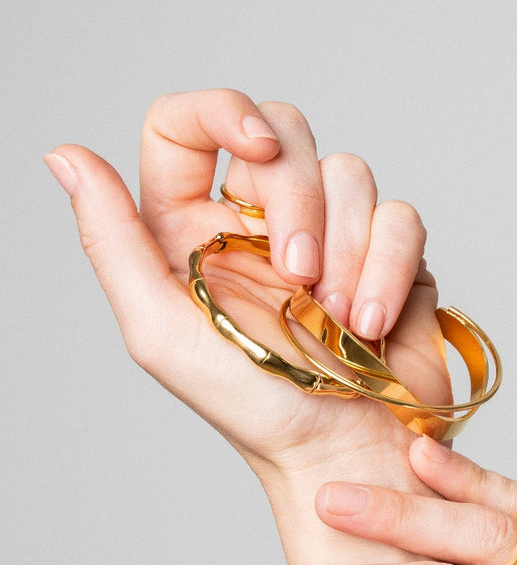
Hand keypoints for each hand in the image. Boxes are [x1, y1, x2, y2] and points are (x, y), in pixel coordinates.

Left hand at [45, 89, 449, 479]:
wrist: (338, 452)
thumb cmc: (251, 408)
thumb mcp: (162, 333)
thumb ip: (112, 241)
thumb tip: (66, 156)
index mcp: (197, 229)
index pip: (190, 125)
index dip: (224, 111)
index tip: (257, 150)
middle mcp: (264, 220)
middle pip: (288, 133)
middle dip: (302, 200)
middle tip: (299, 279)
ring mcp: (333, 234)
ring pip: (353, 174)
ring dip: (349, 252)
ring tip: (341, 322)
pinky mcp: (389, 255)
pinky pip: (403, 218)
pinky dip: (390, 269)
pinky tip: (374, 323)